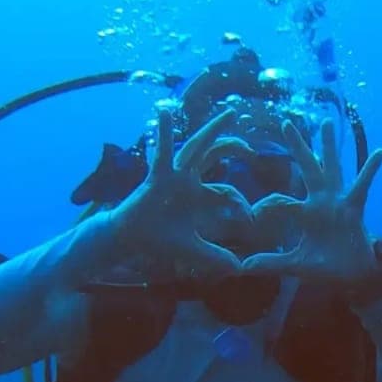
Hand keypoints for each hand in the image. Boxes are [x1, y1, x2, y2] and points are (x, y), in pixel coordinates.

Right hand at [106, 109, 255, 282]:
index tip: (250, 219)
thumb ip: (215, 256)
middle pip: (215, 156)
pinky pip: (163, 153)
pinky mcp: (158, 176)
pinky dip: (164, 133)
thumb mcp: (193, 249)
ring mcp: (174, 175)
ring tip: (229, 113)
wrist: (131, 240)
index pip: (227, 191)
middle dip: (231, 145)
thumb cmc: (159, 239)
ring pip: (197, 147)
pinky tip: (164, 112)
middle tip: (249, 140)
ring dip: (213, 130)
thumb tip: (239, 269)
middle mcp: (189, 180)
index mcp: (198, 195)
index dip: (240, 203)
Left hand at [242, 119, 381, 283]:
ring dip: (328, 146)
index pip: (279, 202)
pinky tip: (380, 151)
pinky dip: (371, 169)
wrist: (353, 278)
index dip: (265, 208)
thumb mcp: (296, 265)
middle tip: (286, 122)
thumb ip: (272, 262)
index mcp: (304, 214)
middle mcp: (320, 202)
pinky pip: (363, 186)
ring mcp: (338, 202)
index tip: (251, 215)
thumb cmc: (326, 267)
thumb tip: (243, 266)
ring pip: (331, 168)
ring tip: (326, 122)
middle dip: (297, 147)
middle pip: (306, 169)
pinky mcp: (354, 209)